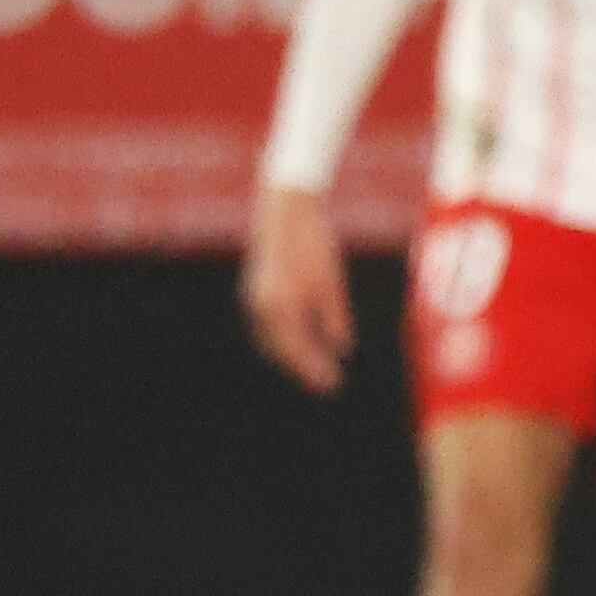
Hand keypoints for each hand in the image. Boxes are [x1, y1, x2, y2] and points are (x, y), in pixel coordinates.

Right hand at [242, 186, 354, 392]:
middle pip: (279, 350)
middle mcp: (260, 306)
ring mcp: (254, 298)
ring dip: (291, 356)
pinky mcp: (256, 290)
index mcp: (279, 305)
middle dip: (303, 367)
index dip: (314, 370)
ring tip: (317, 368)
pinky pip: (267, 325)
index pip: (296, 350)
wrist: (287, 210)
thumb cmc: (314, 244)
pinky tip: (304, 342)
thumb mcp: (330, 282)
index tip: (334, 385)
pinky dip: (284, 338)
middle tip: (328, 382)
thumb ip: (334, 318)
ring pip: (270, 339)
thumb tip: (341, 349)